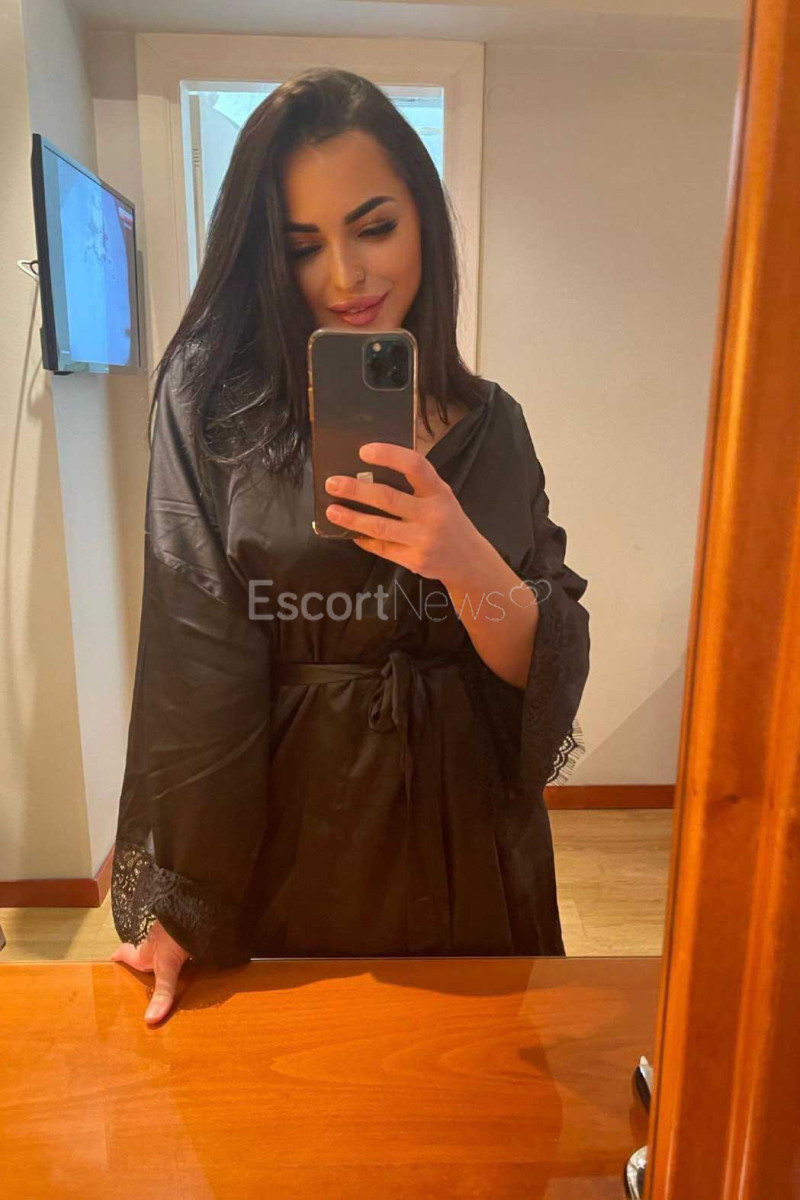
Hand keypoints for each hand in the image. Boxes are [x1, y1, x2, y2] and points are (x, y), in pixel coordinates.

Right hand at [110, 918, 190, 1024]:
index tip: (112, 956)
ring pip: (164, 941)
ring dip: (164, 948)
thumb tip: (150, 1019)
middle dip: (143, 955)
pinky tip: (192, 948)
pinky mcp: (188, 926)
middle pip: (145, 948)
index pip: (127, 953)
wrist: (194, 906)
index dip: (120, 956)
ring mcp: (172, 931)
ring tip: (166, 956)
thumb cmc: (174, 935)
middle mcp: (156, 940)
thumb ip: (162, 991)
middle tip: (140, 961)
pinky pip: (183, 935)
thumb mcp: (167, 966)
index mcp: (146, 952)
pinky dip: (184, 942)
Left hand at [324, 442, 491, 589]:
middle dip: (356, 490)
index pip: (414, 465)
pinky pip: (381, 548)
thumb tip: (369, 473)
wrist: (469, 561)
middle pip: (387, 498)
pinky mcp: (414, 560)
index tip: (363, 451)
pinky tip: (350, 533)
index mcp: (438, 491)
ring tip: (332, 511)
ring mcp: (423, 539)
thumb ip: (415, 486)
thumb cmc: (448, 521)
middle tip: (332, 483)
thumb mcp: (441, 497)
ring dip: (351, 518)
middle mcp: (432, 514)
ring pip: (379, 527)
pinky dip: (363, 539)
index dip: (388, 455)